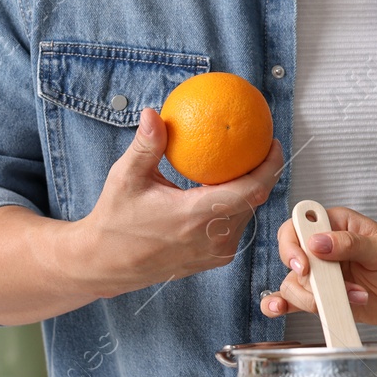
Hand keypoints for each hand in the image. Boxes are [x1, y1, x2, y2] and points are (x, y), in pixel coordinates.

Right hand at [67, 107, 283, 296]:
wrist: (105, 264)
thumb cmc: (114, 220)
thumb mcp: (125, 178)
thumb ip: (146, 145)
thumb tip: (154, 113)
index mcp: (195, 217)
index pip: (250, 191)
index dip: (269, 166)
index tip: (272, 142)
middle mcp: (212, 239)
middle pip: (255, 201)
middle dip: (263, 172)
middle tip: (260, 145)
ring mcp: (215, 253)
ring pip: (247, 215)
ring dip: (249, 189)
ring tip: (247, 162)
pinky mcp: (213, 260)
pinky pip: (236, 227)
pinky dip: (236, 205)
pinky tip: (228, 186)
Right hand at [259, 206, 376, 327]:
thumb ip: (350, 243)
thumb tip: (317, 242)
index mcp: (335, 224)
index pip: (299, 225)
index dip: (294, 244)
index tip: (305, 264)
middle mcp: (323, 248)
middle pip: (291, 257)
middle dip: (305, 277)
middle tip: (323, 286)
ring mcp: (322, 275)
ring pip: (292, 283)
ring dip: (313, 298)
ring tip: (350, 298)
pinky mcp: (323, 297)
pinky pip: (294, 300)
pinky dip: (282, 305)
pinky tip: (277, 310)